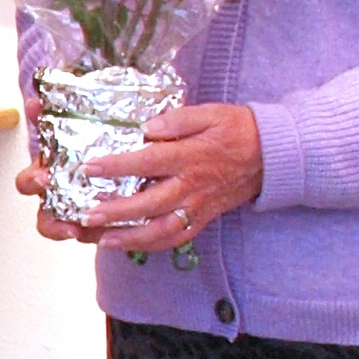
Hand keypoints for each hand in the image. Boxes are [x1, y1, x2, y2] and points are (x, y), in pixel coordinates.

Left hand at [77, 102, 264, 255]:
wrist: (272, 155)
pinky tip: (128, 246)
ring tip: (101, 239)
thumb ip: (178, 120)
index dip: (117, 166)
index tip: (89, 168)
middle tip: (86, 215)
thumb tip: (147, 127)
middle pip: (149, 203)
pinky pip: (176, 238)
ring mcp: (197, 206)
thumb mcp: (210, 113)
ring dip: (129, 238)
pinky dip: (152, 246)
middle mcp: (191, 186)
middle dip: (115, 212)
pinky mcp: (203, 218)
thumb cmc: (237, 130)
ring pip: (161, 229)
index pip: (148, 162)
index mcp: (190, 156)